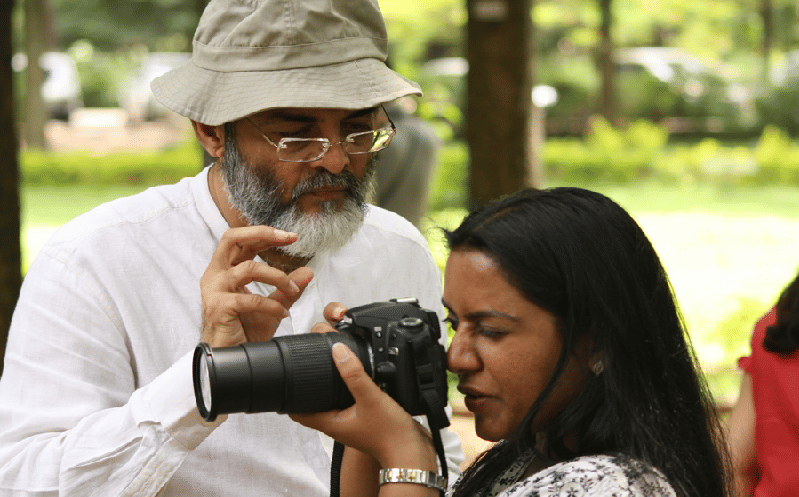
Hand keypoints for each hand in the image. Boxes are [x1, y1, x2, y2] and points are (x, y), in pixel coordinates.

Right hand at [200, 226, 313, 347]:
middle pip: (232, 238)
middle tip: (286, 238)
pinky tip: (282, 313)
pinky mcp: (219, 307)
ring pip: (248, 268)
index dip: (265, 234)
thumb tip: (307, 273)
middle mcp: (216, 275)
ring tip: (291, 289)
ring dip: (276, 276)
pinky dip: (271, 305)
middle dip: (261, 234)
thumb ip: (287, 289)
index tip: (291, 237)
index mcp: (225, 270)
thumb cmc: (244, 331)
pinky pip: (251, 299)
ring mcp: (214, 291)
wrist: (231, 357)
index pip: (241, 240)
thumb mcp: (272, 306)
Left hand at [290, 342, 436, 470]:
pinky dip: (348, 390)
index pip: (298, 413)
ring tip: (332, 367)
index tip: (290, 376)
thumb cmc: (390, 434)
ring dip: (330, 387)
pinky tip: (358, 379)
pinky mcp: (365, 420)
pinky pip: (349, 403)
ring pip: (332, 403)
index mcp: (331, 423)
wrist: (412, 451)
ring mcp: (351, 423)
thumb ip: (354, 374)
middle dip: (309, 386)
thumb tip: (338, 350)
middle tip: (311, 366)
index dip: (290, 396)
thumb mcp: (370, 398)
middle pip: (314, 405)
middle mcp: (338, 424)